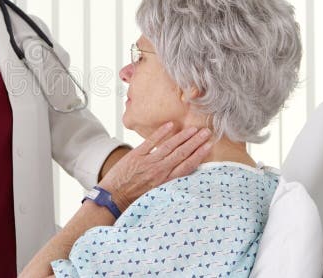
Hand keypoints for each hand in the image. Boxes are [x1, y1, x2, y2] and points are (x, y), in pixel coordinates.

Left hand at [98, 123, 212, 210]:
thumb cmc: (135, 198)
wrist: (113, 197)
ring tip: (194, 128)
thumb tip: (181, 172)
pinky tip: (170, 125)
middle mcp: (159, 171)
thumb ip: (168, 182)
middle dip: (195, 142)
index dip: (199, 155)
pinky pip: (151, 142)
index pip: (187, 166)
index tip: (209, 146)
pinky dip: (161, 133)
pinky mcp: (136, 156)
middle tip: (207, 132)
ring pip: (169, 146)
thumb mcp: (157, 194)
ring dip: (183, 136)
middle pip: (181, 154)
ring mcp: (148, 162)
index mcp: (166, 182)